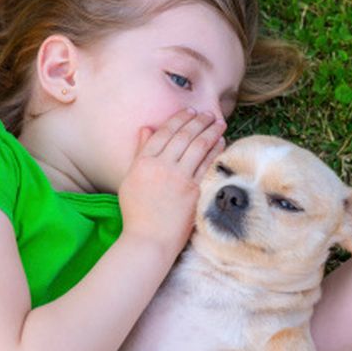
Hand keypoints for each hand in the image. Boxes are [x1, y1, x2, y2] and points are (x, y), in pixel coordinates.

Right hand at [118, 109, 225, 254]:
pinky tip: (221, 142)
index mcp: (144, 162)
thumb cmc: (137, 212)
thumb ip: (140, 152)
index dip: (179, 119)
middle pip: (184, 136)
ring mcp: (179, 178)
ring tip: (219, 122)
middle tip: (209, 114)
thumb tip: (147, 128)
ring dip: (211, 131)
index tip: (190, 111)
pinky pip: (208, 165)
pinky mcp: (194, 190)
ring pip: (198, 146)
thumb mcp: (131, 178)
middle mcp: (162, 166)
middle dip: (199, 121)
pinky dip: (215, 150)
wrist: (149, 239)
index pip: (165, 132)